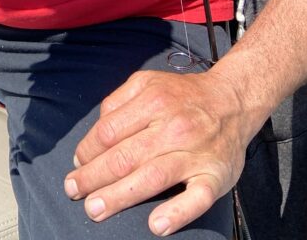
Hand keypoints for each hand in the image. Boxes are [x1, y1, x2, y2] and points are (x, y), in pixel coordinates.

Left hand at [64, 68, 250, 235]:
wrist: (232, 100)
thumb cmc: (182, 95)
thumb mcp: (147, 82)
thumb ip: (118, 102)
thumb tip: (94, 135)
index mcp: (153, 101)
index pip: (109, 131)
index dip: (87, 151)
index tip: (77, 164)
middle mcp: (173, 127)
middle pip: (124, 156)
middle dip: (93, 177)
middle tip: (74, 192)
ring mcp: (195, 153)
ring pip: (152, 177)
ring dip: (120, 196)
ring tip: (96, 209)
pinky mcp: (216, 176)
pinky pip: (197, 198)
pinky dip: (178, 212)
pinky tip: (157, 225)